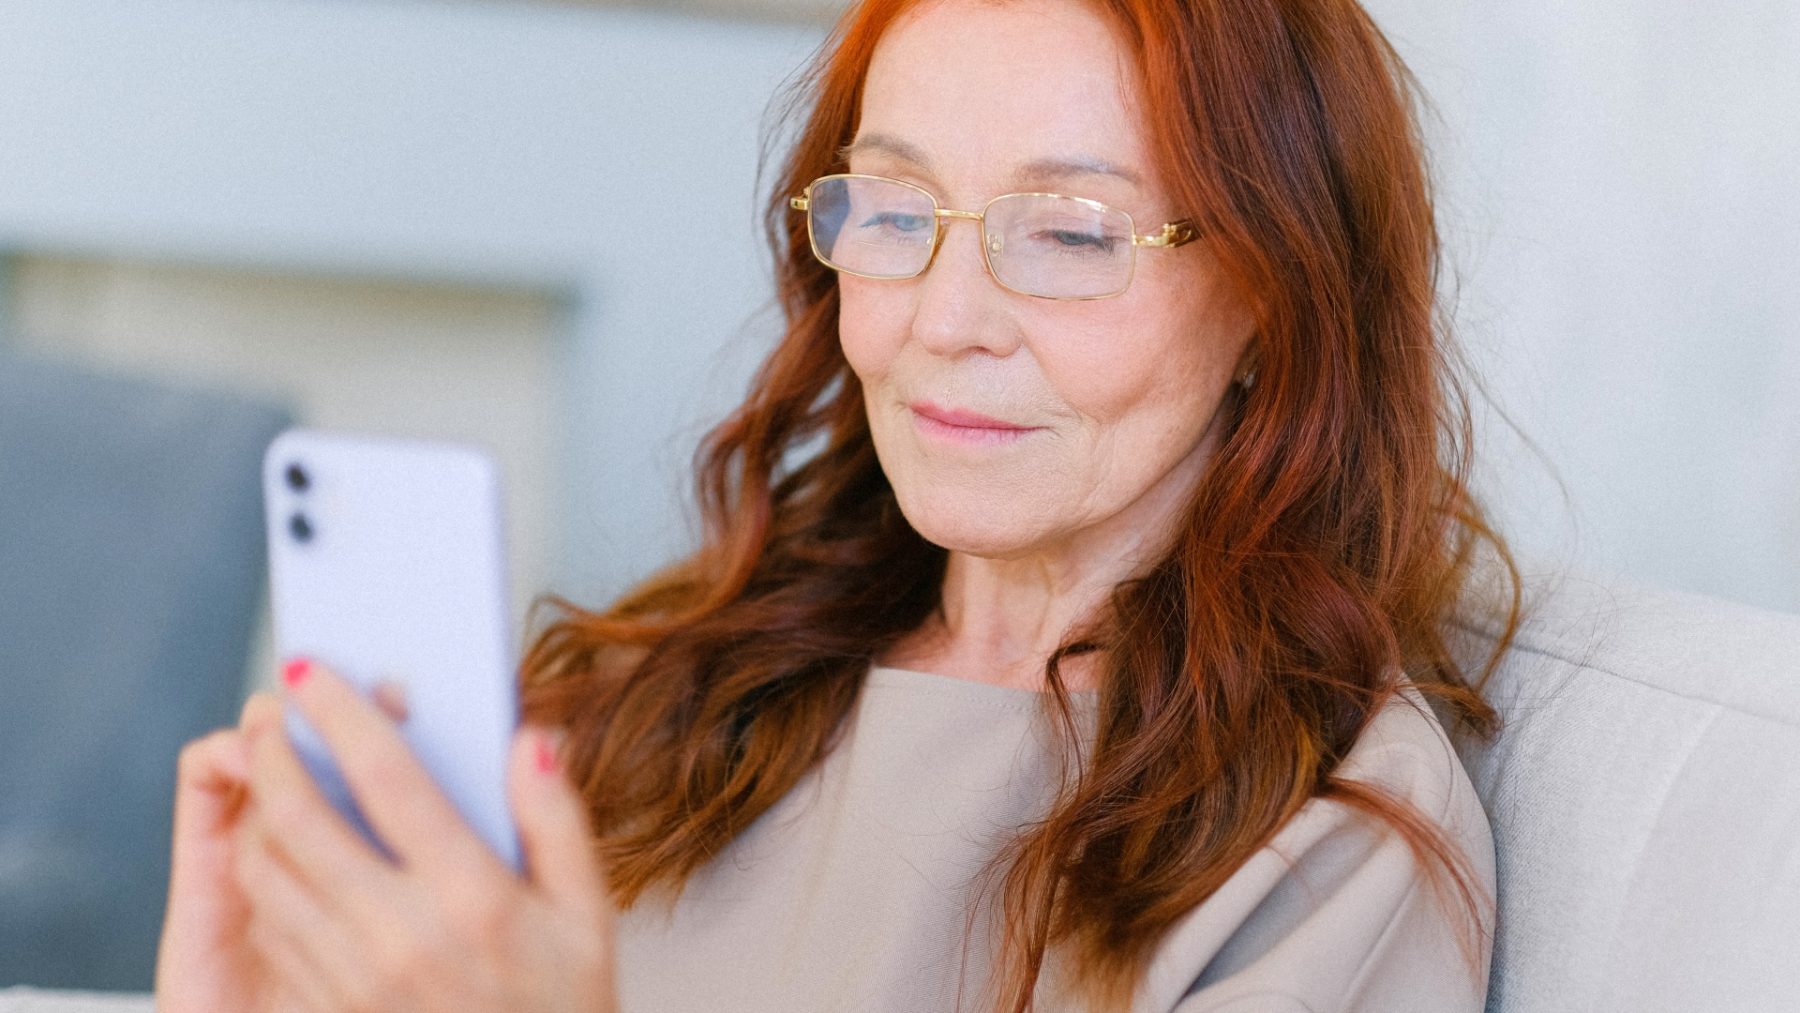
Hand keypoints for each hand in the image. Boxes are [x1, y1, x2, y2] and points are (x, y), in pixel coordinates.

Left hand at [159, 662, 615, 1012]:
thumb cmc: (561, 1005)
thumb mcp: (588, 912)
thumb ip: (559, 816)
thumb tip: (530, 740)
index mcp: (473, 898)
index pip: (389, 782)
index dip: (342, 714)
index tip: (312, 671)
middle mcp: (401, 936)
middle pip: (300, 819)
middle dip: (272, 751)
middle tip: (270, 713)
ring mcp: (353, 977)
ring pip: (266, 873)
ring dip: (256, 811)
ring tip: (269, 774)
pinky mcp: (327, 1008)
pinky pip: (270, 926)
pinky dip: (260, 875)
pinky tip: (281, 849)